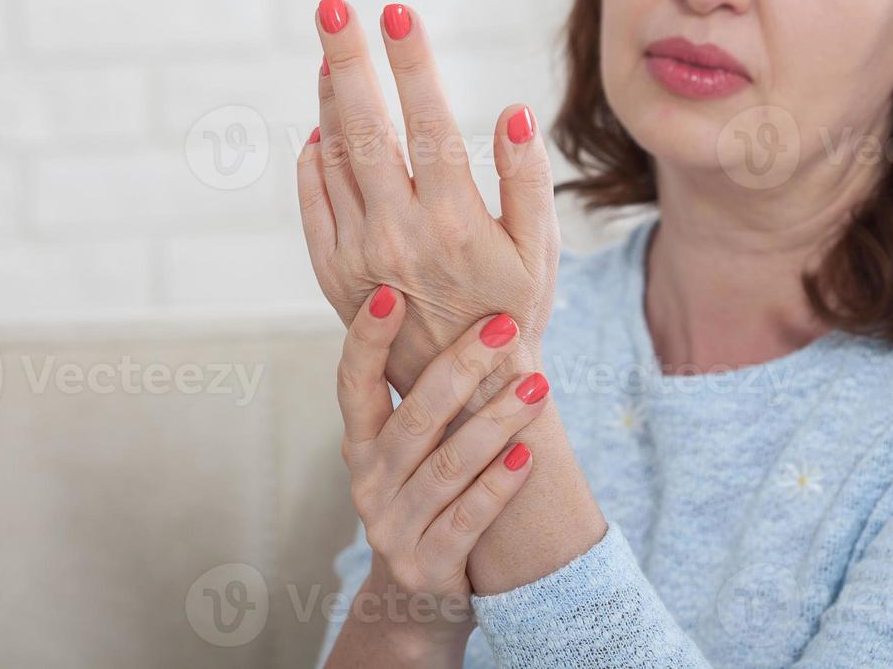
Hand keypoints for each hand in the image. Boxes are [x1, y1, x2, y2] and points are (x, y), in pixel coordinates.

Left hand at [297, 0, 560, 408]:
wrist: (464, 398)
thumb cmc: (515, 312)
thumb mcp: (538, 250)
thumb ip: (527, 180)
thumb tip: (514, 111)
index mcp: (455, 220)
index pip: (428, 120)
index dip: (410, 61)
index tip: (396, 12)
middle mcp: (398, 232)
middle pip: (365, 126)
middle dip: (347, 58)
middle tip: (332, 8)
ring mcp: (358, 254)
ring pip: (334, 156)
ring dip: (331, 100)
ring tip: (333, 56)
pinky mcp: (332, 274)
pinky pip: (313, 200)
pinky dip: (313, 158)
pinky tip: (321, 129)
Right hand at [328, 282, 548, 663]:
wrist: (420, 600)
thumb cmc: (430, 501)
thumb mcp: (414, 453)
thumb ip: (430, 396)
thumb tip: (474, 314)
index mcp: (362, 446)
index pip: (354, 384)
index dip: (367, 340)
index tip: (389, 292)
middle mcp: (369, 484)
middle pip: (414, 418)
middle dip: (460, 367)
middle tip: (503, 328)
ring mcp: (394, 529)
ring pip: (449, 466)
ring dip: (496, 422)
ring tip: (538, 387)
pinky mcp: (428, 566)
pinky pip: (469, 518)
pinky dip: (499, 484)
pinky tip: (528, 455)